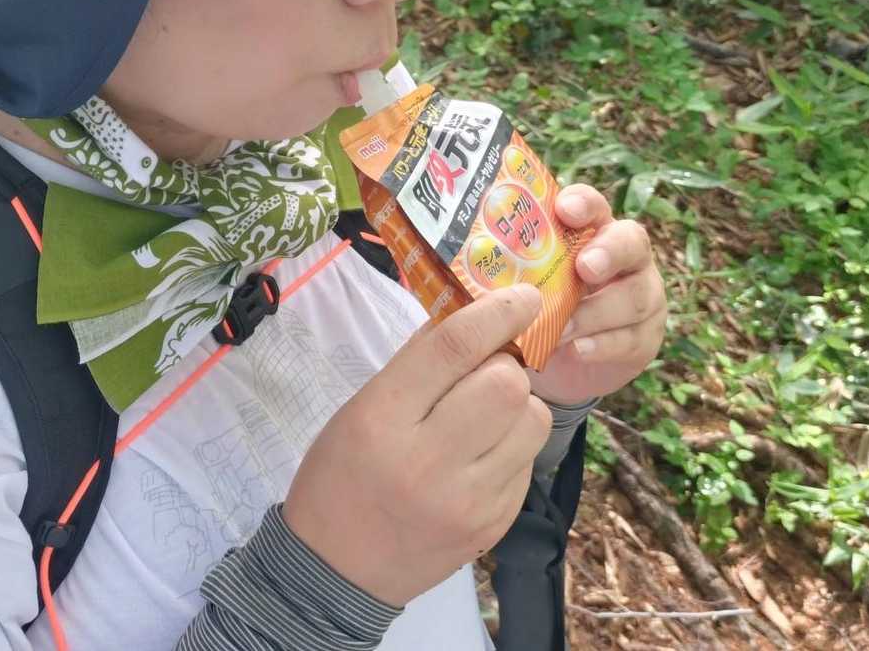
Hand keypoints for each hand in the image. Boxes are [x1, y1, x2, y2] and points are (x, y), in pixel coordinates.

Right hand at [283, 285, 551, 606]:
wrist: (335, 571)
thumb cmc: (340, 476)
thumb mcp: (360, 409)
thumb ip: (417, 364)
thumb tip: (472, 312)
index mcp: (383, 419)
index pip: (455, 347)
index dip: (498, 312)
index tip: (523, 297)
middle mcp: (429, 460)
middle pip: (506, 384)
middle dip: (504, 366)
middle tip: (484, 374)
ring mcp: (468, 499)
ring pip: (532, 421)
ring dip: (518, 407)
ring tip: (485, 417)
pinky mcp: (494, 525)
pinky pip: (528, 462)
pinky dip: (513, 447)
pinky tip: (481, 456)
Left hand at [527, 183, 667, 405]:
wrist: (563, 364)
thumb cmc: (538, 310)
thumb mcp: (524, 287)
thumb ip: (508, 271)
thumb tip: (456, 263)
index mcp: (591, 232)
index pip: (593, 206)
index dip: (583, 204)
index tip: (564, 209)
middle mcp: (623, 257)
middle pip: (631, 241)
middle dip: (608, 252)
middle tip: (583, 267)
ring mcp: (641, 296)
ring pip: (634, 296)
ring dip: (594, 312)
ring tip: (562, 327)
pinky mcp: (644, 337)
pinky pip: (632, 338)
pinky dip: (603, 345)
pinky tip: (578, 350)